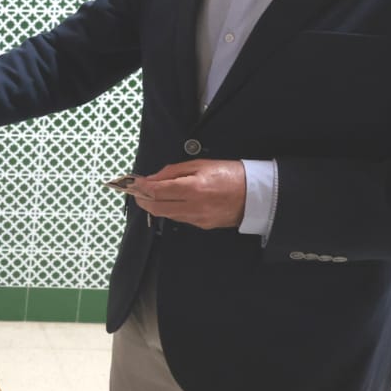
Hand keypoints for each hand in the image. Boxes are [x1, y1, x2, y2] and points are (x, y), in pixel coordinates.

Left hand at [127, 159, 246, 228]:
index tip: (135, 183)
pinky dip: (172, 210)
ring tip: (153, 194)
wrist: (256, 194)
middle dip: (143, 200)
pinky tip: (172, 201)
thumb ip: (174, 171)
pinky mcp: (202, 225)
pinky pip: (180, 218)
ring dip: (156, 206)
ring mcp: (198, 218)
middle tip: (137, 192)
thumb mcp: (201, 164)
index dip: (142, 188)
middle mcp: (193, 206)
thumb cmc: (230, 174)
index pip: (158, 191)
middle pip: (157, 208)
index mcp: (193, 188)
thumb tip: (153, 178)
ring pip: (167, 215)